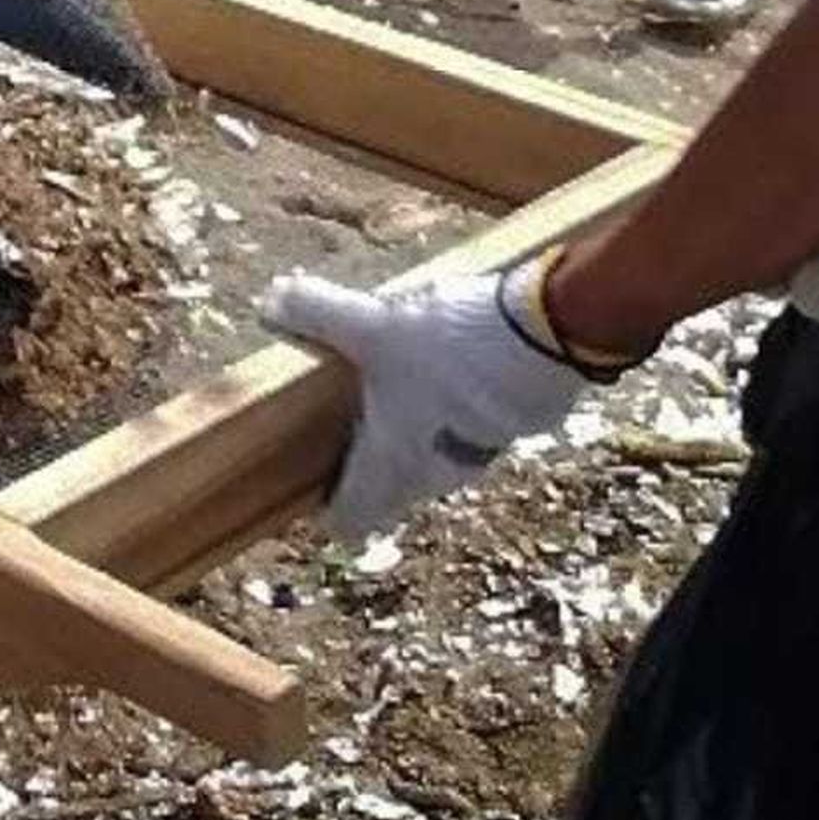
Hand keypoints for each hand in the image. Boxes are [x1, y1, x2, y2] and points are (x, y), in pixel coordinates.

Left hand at [263, 264, 588, 537]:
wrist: (549, 334)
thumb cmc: (451, 344)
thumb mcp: (373, 324)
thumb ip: (317, 314)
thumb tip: (269, 302)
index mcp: (393, 462)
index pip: (352, 517)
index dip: (330, 507)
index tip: (314, 485)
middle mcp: (436, 472)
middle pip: (393, 488)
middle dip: (372, 462)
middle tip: (352, 418)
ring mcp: (480, 452)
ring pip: (436, 458)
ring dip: (420, 431)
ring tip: (404, 379)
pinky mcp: (515, 425)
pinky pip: (473, 429)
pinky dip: (458, 408)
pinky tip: (457, 361)